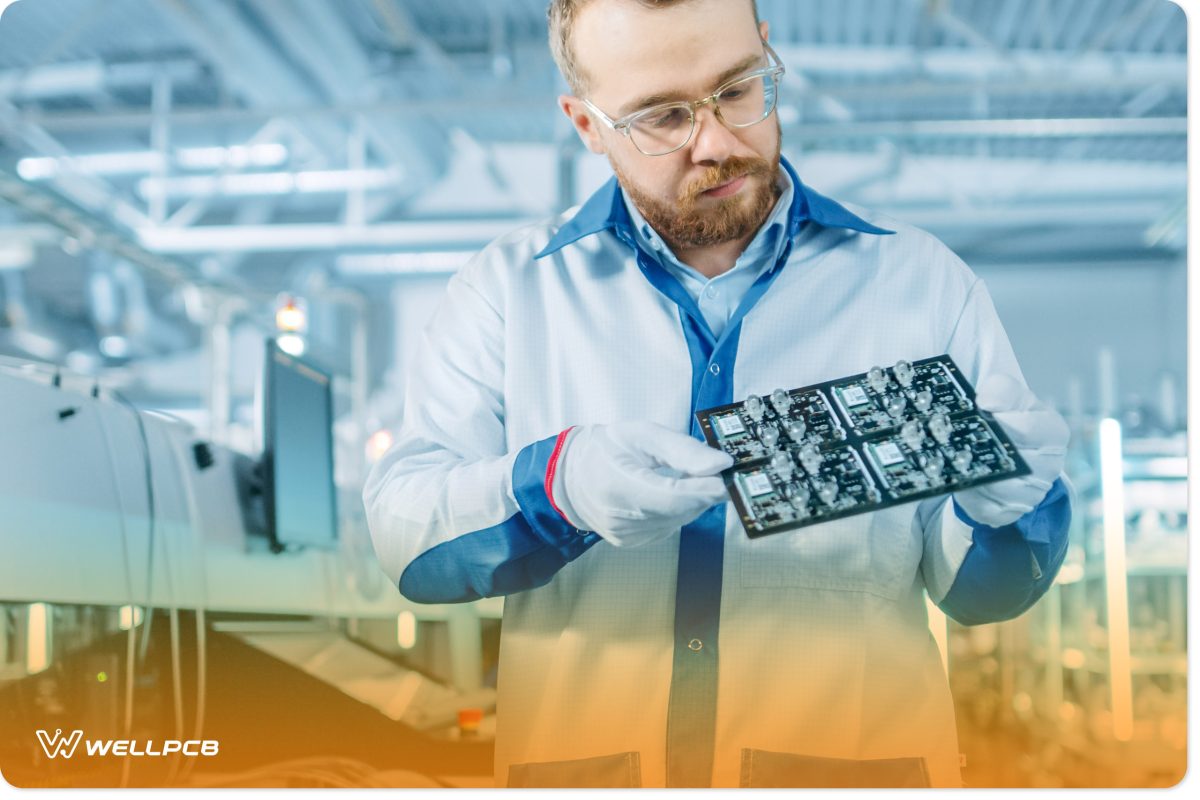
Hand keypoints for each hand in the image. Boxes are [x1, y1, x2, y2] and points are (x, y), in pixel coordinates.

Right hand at [552, 421, 733, 546]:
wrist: (572, 476)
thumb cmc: (607, 448)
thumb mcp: (643, 434)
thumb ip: (683, 448)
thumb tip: (721, 463)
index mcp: (616, 485)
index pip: (672, 497)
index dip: (704, 489)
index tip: (728, 477)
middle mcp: (619, 519)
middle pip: (679, 510)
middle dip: (703, 491)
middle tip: (717, 471)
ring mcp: (625, 535)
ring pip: (678, 520)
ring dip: (691, 500)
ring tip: (684, 477)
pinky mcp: (631, 543)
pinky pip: (668, 526)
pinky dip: (676, 510)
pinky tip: (666, 493)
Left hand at [954, 374, 1068, 526]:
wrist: (1002, 449)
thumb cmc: (1007, 418)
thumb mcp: (1008, 396)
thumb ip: (1002, 390)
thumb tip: (987, 401)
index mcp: (1053, 431)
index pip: (1031, 428)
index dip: (1004, 421)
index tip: (981, 411)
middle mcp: (1050, 465)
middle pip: (1015, 462)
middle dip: (985, 451)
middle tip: (961, 441)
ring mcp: (1033, 492)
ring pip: (1001, 488)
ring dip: (977, 474)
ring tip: (959, 460)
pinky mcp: (1011, 510)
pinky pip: (990, 508)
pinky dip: (973, 496)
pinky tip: (964, 481)